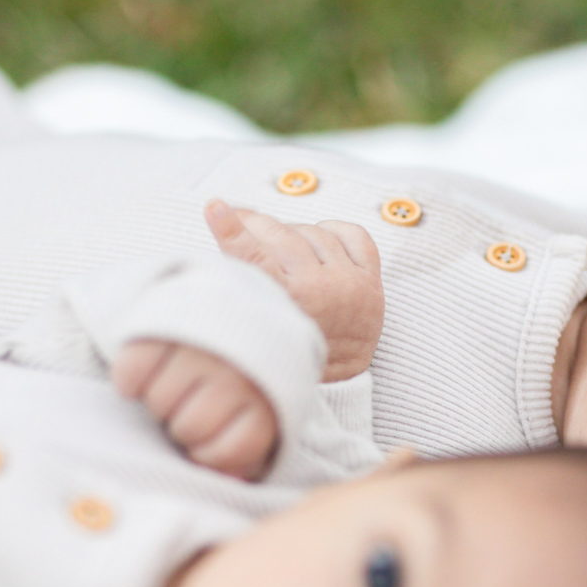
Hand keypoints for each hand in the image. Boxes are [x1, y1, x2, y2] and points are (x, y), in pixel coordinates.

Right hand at [113, 339, 278, 480]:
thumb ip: (245, 458)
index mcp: (264, 401)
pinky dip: (131, 381)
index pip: (226, 452)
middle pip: (188, 428)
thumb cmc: (241, 385)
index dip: (209, 455)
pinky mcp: (163, 328)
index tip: (208, 441)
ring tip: (173, 388)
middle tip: (187, 409)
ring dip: (157, 403)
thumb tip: (232, 483)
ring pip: (157, 403)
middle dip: (182, 428)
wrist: (234, 313)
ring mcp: (199, 348)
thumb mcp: (256, 420)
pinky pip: (130, 375)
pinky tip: (150, 372)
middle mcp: (235, 373)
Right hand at [205, 201, 384, 383]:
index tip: (215, 207)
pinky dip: (335, 231)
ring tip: (280, 241)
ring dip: (294, 232)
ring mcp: (350, 284)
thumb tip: (222, 240)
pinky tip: (321, 236)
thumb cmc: (293, 349)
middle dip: (258, 224)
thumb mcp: (264, 326)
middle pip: (282, 237)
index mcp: (291, 304)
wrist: (341, 379)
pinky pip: (354, 236)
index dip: (231, 230)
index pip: (255, 258)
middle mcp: (322, 290)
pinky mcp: (371, 282)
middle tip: (243, 219)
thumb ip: (248, 288)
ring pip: (314, 233)